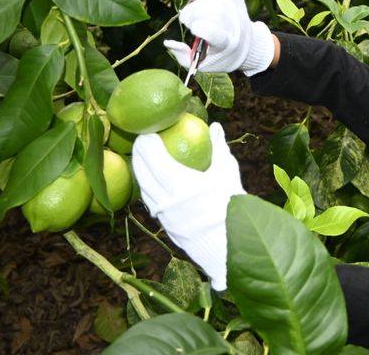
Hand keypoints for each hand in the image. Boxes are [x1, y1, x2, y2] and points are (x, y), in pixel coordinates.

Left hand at [131, 122, 244, 290]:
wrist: (227, 242)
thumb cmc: (229, 203)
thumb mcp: (227, 172)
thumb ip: (219, 147)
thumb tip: (215, 126)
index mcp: (181, 184)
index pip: (154, 159)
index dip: (147, 144)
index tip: (147, 132)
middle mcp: (167, 200)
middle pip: (143, 173)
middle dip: (139, 154)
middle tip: (140, 139)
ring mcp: (164, 214)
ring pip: (144, 189)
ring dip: (140, 171)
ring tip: (142, 158)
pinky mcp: (165, 224)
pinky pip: (150, 201)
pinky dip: (147, 187)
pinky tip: (150, 180)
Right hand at [164, 0, 274, 75]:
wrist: (248, 44)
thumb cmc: (221, 55)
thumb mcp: (204, 64)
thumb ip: (183, 56)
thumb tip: (168, 42)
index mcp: (227, 44)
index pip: (214, 32)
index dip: (199, 27)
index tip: (194, 29)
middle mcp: (234, 25)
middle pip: (213, 12)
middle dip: (194, 13)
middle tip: (190, 22)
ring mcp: (236, 8)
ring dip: (198, 4)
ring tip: (198, 13)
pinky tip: (205, 1)